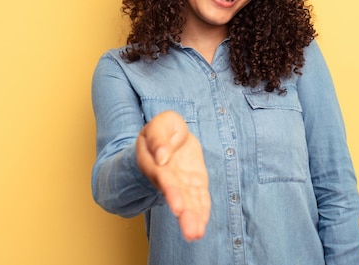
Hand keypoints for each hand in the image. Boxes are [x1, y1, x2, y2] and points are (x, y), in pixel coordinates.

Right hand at [136, 110, 209, 241]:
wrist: (172, 135)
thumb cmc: (163, 129)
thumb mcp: (160, 124)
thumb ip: (158, 137)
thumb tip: (162, 156)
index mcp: (154, 163)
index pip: (164, 179)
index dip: (171, 192)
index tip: (178, 206)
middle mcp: (167, 178)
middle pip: (177, 197)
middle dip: (185, 214)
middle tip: (191, 231)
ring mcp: (182, 182)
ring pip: (189, 202)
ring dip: (193, 218)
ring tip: (196, 234)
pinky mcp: (195, 182)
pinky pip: (200, 198)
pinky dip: (202, 210)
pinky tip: (203, 223)